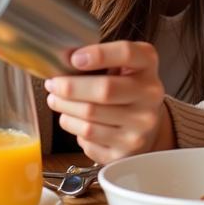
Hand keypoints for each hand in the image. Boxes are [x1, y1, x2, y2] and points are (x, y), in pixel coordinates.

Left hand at [44, 40, 171, 163]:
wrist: (146, 123)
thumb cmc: (124, 87)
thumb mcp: (122, 65)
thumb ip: (99, 59)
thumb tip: (63, 61)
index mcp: (148, 65)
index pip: (127, 53)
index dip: (99, 54)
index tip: (73, 58)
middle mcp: (150, 96)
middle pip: (105, 90)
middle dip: (70, 87)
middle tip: (52, 84)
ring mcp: (141, 127)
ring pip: (91, 118)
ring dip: (65, 108)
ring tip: (56, 100)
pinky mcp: (126, 151)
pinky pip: (88, 139)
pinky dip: (74, 127)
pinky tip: (73, 120)